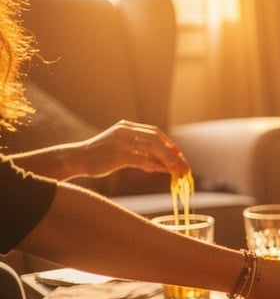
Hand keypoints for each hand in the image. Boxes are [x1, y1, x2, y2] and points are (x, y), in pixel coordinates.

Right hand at [75, 120, 190, 177]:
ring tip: (177, 169)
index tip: (180, 155)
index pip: (155, 132)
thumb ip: (142, 155)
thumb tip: (163, 165)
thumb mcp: (123, 151)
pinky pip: (140, 160)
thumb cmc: (100, 156)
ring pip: (151, 148)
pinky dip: (152, 165)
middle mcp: (124, 131)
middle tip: (183, 165)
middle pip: (156, 139)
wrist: (76, 158)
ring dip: (167, 159)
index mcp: (126, 127)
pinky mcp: (116, 155)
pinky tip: (160, 171)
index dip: (170, 144)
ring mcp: (120, 142)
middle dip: (172, 153)